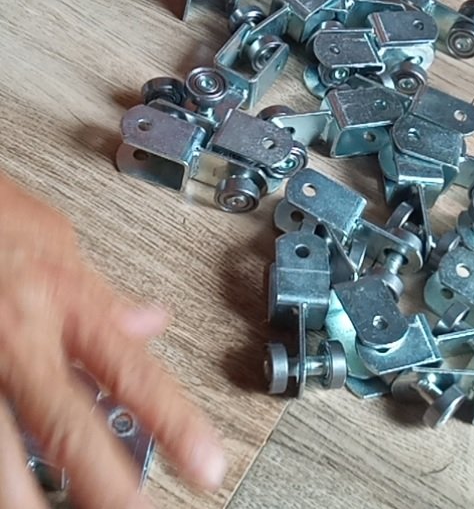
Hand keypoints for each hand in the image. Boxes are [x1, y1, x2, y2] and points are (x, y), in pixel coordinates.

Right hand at [0, 173, 225, 507]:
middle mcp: (15, 337)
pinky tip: (8, 488)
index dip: (175, 423)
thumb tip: (151, 321)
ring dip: (24, 496)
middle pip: (65, 426)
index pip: (132, 372)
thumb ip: (100, 291)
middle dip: (102, 486)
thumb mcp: (52, 236)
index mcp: (59, 301)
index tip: (208, 465)